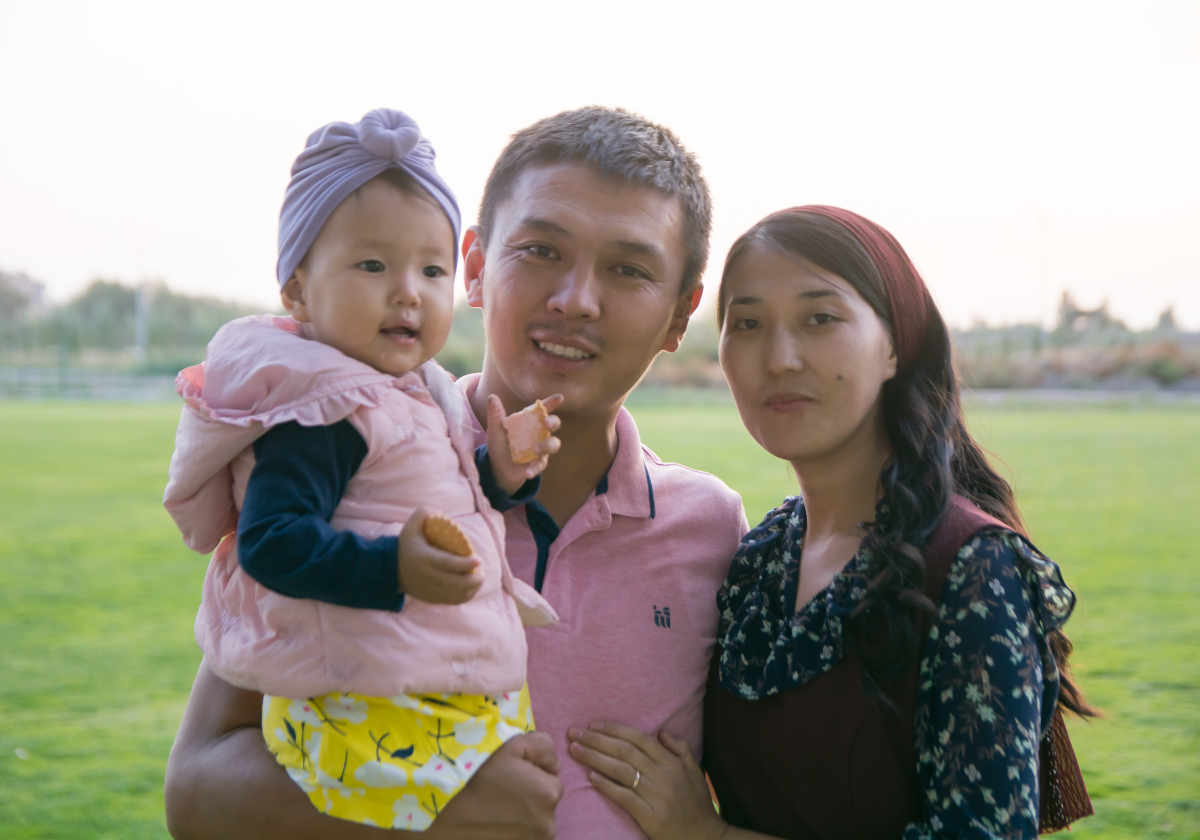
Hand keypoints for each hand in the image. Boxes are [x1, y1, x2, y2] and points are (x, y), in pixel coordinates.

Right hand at [397, 508, 482, 604]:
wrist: (392, 572)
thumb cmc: (406, 546)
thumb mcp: (410, 527)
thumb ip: (424, 514)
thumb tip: (442, 514)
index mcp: (425, 559)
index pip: (448, 564)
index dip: (465, 564)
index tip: (478, 560)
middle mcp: (429, 577)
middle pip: (457, 583)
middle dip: (474, 578)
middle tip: (481, 568)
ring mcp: (432, 590)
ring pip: (459, 594)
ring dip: (473, 587)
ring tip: (479, 576)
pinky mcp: (434, 599)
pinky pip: (455, 601)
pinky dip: (467, 595)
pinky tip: (472, 586)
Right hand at [426, 732, 562, 839]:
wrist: (446, 813)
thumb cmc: (478, 775)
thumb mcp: (512, 745)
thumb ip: (542, 747)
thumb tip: (555, 765)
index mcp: (549, 794)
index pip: (552, 779)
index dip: (533, 774)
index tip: (511, 775)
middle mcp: (547, 825)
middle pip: (545, 803)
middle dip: (530, 795)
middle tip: (501, 791)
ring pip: (534, 821)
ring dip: (522, 814)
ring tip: (496, 808)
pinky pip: (523, 835)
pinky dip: (513, 829)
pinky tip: (495, 822)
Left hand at [486, 393, 562, 496]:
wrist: (498, 467)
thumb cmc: (500, 443)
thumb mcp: (495, 429)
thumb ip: (495, 414)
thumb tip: (492, 397)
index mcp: (529, 420)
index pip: (542, 409)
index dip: (551, 402)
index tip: (559, 398)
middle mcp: (539, 432)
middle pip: (554, 424)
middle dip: (553, 422)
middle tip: (546, 423)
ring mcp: (541, 448)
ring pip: (553, 444)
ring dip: (546, 446)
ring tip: (535, 450)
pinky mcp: (538, 463)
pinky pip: (541, 465)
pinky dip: (535, 468)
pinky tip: (527, 472)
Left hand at [567, 722, 726, 839]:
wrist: (705, 836)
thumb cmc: (698, 804)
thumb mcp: (695, 771)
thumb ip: (680, 749)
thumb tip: (661, 732)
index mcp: (672, 763)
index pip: (639, 738)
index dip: (615, 729)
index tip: (593, 724)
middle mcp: (663, 775)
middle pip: (625, 751)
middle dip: (597, 739)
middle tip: (574, 732)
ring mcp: (657, 796)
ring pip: (621, 770)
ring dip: (595, 758)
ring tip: (575, 750)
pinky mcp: (651, 817)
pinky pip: (625, 797)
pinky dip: (607, 786)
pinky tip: (591, 777)